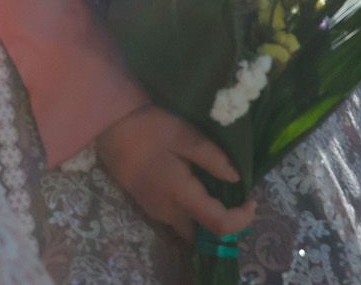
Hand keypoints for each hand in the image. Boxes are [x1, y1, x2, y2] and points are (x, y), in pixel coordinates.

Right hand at [96, 104, 255, 243]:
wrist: (108, 127)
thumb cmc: (147, 127)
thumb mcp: (184, 135)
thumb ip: (211, 158)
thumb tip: (236, 177)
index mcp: (180, 194)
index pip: (218, 224)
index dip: (241, 219)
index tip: (252, 199)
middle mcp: (168, 211)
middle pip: (203, 234)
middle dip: (224, 223)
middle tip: (236, 198)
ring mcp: (155, 210)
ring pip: (189, 227)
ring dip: (207, 217)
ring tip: (218, 188)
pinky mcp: (147, 204)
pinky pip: (177, 217)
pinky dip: (192, 210)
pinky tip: (196, 184)